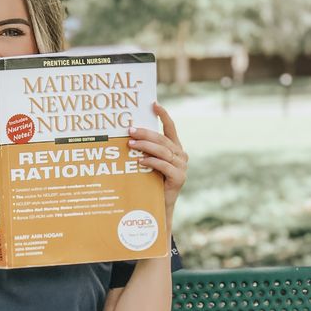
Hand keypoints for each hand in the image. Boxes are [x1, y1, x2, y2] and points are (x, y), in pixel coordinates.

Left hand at [128, 102, 187, 218]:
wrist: (159, 207)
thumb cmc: (151, 182)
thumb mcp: (149, 163)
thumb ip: (146, 150)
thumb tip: (128, 135)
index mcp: (175, 148)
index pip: (170, 128)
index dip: (163, 115)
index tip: (153, 104)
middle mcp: (181, 155)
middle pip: (162, 139)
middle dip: (145, 133)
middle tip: (130, 130)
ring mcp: (182, 167)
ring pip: (163, 151)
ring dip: (145, 146)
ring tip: (131, 144)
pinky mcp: (179, 178)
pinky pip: (164, 166)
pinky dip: (151, 162)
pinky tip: (140, 161)